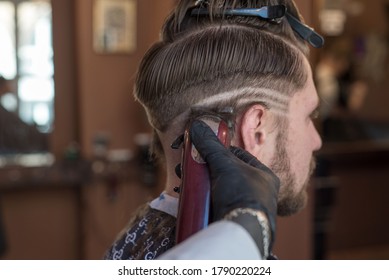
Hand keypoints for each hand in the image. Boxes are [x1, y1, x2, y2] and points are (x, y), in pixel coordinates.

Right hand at [190, 120, 279, 256]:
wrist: (240, 230)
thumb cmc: (241, 193)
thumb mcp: (226, 165)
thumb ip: (211, 145)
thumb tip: (196, 125)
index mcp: (263, 175)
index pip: (238, 155)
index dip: (219, 149)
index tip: (201, 147)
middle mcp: (255, 191)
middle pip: (224, 172)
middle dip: (203, 167)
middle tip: (187, 164)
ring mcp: (242, 206)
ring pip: (216, 188)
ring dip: (198, 182)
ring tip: (183, 178)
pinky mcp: (229, 218)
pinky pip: (212, 202)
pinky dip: (199, 197)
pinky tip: (186, 194)